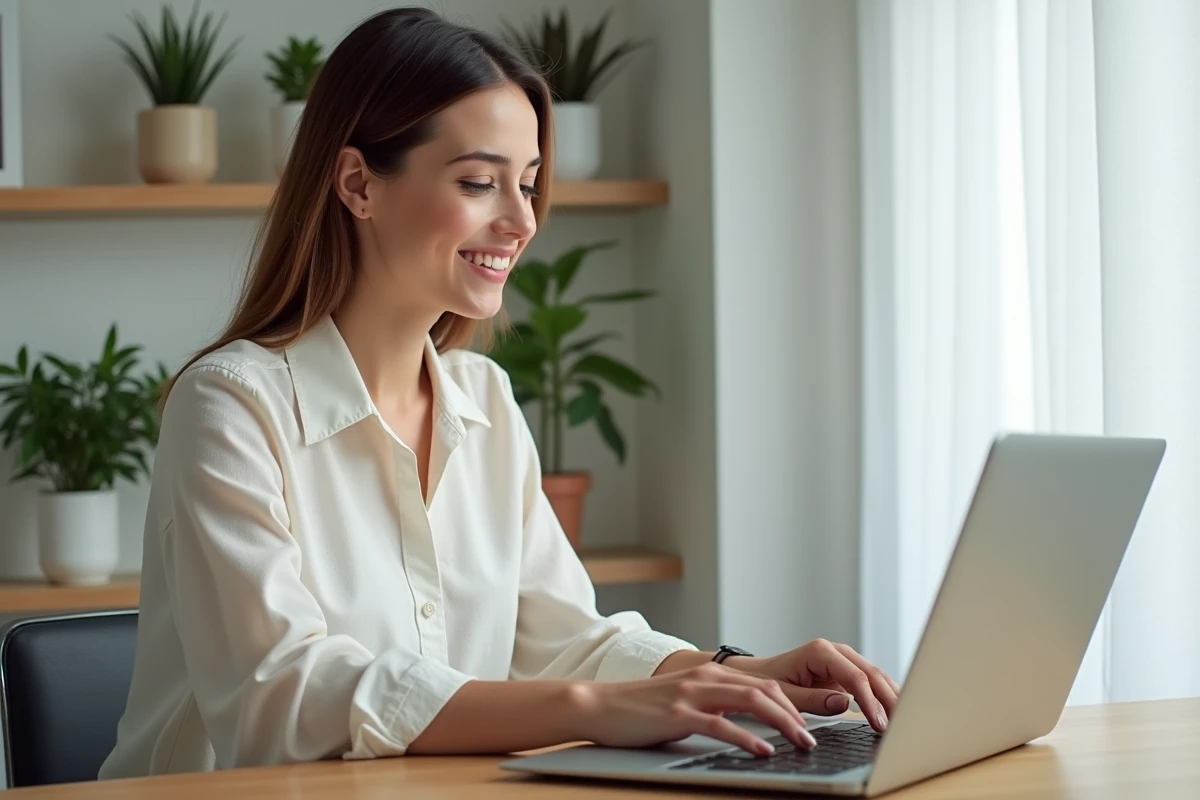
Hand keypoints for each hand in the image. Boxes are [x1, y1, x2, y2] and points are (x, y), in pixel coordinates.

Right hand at [575, 663, 817, 755]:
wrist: (600, 705)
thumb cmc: (642, 710)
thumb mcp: (684, 701)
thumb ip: (713, 706)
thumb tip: (745, 725)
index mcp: (710, 675)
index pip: (763, 684)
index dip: (791, 703)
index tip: (810, 724)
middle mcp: (706, 678)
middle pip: (765, 690)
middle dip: (796, 713)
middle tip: (813, 738)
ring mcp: (692, 694)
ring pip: (751, 702)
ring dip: (782, 724)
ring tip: (801, 743)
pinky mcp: (678, 714)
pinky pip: (721, 725)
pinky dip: (747, 738)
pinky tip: (763, 751)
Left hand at [731, 639, 899, 731]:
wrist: (756, 675)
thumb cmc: (766, 682)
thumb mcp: (784, 694)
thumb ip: (813, 700)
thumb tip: (844, 703)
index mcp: (820, 652)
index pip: (855, 677)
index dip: (870, 701)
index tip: (878, 723)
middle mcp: (835, 651)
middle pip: (871, 672)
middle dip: (888, 698)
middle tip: (901, 724)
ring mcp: (842, 660)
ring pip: (875, 675)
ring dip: (890, 696)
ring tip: (904, 719)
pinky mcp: (844, 672)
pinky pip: (869, 682)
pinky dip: (882, 695)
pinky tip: (893, 710)